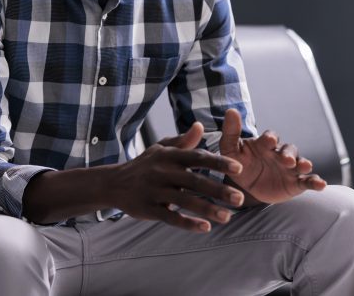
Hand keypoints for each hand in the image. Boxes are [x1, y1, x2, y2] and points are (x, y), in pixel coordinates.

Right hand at [112, 122, 245, 231]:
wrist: (114, 183)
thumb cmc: (145, 165)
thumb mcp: (161, 149)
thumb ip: (183, 141)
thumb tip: (200, 126)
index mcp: (169, 156)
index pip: (197, 157)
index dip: (218, 162)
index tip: (239, 168)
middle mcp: (163, 172)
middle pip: (194, 181)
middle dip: (218, 190)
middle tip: (240, 199)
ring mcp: (155, 191)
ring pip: (184, 201)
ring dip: (207, 209)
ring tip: (228, 217)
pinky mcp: (149, 209)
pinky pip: (170, 217)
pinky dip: (188, 223)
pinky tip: (205, 228)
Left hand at [220, 109, 326, 203]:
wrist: (246, 187)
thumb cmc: (239, 164)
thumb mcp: (231, 150)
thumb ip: (230, 132)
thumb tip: (231, 110)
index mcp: (264, 144)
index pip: (271, 137)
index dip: (271, 138)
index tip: (269, 141)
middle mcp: (280, 153)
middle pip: (289, 149)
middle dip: (288, 154)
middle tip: (286, 160)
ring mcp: (290, 168)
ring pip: (301, 162)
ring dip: (304, 164)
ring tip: (305, 167)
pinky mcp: (296, 183)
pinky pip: (307, 181)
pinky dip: (316, 182)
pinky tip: (321, 185)